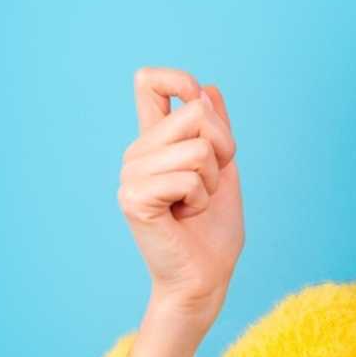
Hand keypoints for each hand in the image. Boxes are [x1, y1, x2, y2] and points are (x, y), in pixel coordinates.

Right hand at [117, 66, 243, 322]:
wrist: (206, 277)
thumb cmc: (214, 230)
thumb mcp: (223, 169)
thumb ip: (215, 130)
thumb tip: (208, 88)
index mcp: (155, 141)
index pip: (149, 81)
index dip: (180, 80)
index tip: (198, 105)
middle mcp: (137, 152)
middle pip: (195, 112)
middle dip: (223, 149)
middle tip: (207, 185)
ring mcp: (131, 174)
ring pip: (197, 148)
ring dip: (211, 182)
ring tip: (194, 205)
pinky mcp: (134, 198)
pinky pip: (187, 178)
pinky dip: (200, 200)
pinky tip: (184, 217)